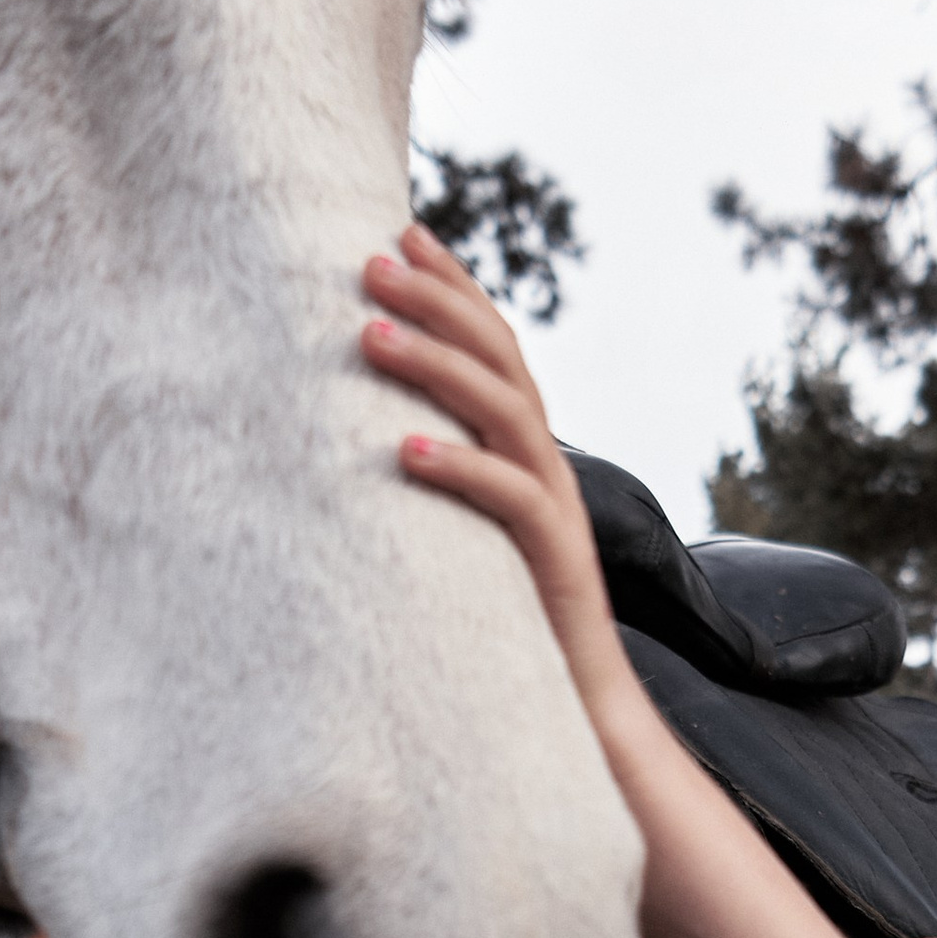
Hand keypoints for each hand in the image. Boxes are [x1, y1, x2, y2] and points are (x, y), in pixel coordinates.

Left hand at [359, 226, 641, 734]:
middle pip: (498, 356)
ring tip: (368, 336)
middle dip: (436, 301)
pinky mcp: (553, 558)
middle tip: (369, 262)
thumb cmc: (505, 620)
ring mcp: (554, 505)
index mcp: (525, 446)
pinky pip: (511, 500)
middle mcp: (544, 461)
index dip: (453, 283)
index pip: (493, 342)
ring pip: (502, 412)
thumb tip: (357, 435)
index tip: (398, 231)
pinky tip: (406, 452)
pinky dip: (460, 469)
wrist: (579, 707)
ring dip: (433, 367)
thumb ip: (437, 477)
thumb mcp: (460, 530)